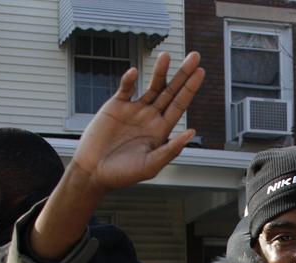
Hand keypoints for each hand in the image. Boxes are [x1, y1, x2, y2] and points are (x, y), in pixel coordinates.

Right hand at [72, 51, 203, 193]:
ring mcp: (134, 110)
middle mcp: (151, 117)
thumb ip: (170, 150)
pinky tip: (134, 73)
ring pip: (151, 86)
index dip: (190, 89)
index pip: (180, 106)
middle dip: (183, 74)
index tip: (201, 73)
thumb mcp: (150, 165)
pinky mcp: (115, 107)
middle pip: (171, 91)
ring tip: (166, 56)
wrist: (94, 172)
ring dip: (160, 71)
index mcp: (162, 131)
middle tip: (195, 57)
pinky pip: (125, 89)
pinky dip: (129, 80)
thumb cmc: (123, 174)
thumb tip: (191, 133)